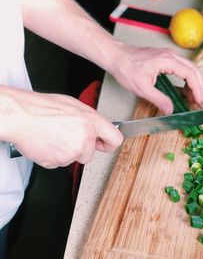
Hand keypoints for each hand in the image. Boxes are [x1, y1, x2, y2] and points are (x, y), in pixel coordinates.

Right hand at [4, 88, 121, 167]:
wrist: (20, 116)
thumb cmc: (42, 108)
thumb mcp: (72, 105)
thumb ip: (87, 119)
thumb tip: (94, 126)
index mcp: (92, 120)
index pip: (115, 138)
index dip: (109, 144)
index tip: (103, 145)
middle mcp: (86, 136)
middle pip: (90, 154)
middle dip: (81, 150)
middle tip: (66, 138)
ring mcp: (74, 150)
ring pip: (74, 159)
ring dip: (65, 152)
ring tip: (53, 137)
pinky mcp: (61, 160)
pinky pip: (59, 163)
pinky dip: (53, 157)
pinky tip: (47, 144)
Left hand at [108, 43, 202, 113]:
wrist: (116, 57)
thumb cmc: (125, 68)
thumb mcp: (141, 88)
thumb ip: (158, 99)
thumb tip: (170, 109)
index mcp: (166, 60)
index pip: (190, 74)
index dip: (197, 89)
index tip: (199, 101)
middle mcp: (170, 56)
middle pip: (194, 70)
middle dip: (199, 87)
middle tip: (200, 102)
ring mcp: (168, 56)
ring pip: (189, 68)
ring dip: (193, 83)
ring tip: (193, 99)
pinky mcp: (164, 59)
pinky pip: (181, 68)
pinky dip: (186, 80)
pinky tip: (183, 90)